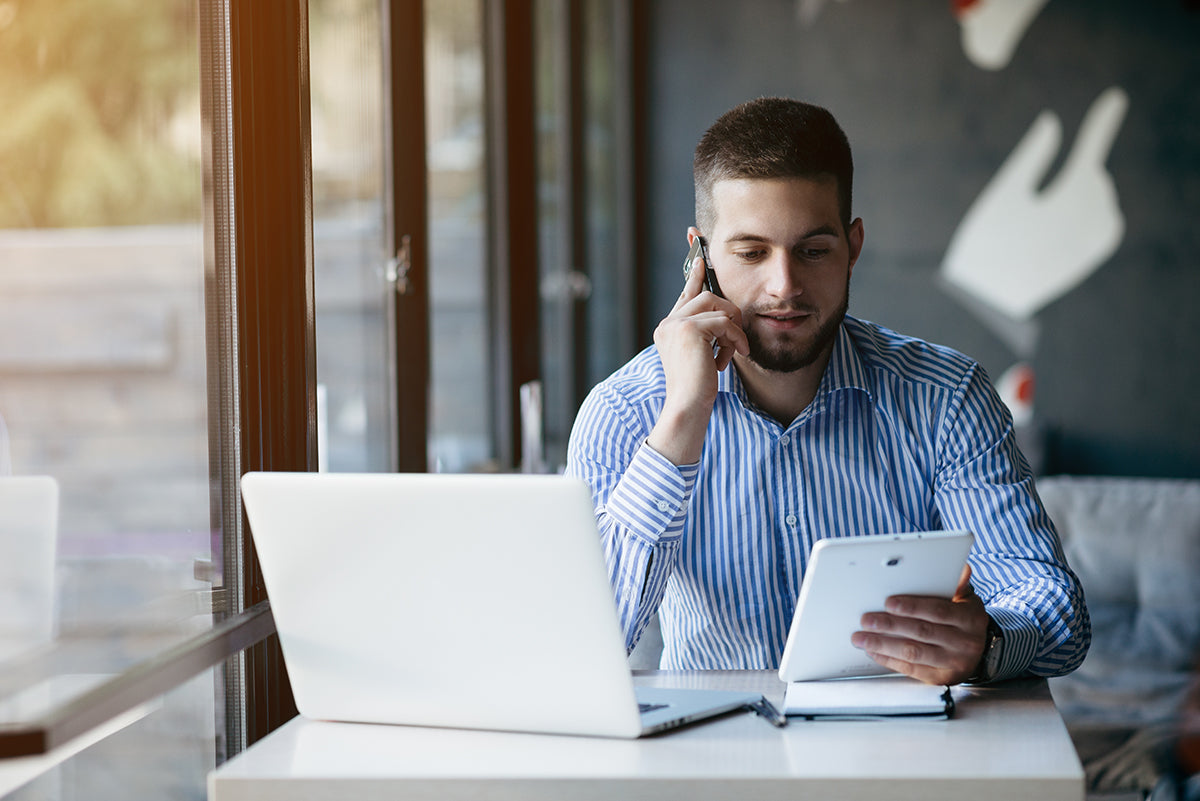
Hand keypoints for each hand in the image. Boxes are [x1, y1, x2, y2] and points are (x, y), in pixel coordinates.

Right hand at [646, 229, 747, 465]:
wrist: (689, 406)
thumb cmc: (700, 388)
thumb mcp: (705, 354)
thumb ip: (709, 332)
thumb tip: (727, 314)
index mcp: (669, 327)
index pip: (686, 292)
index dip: (695, 270)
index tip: (699, 248)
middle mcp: (668, 323)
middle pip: (709, 296)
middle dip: (729, 317)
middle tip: (736, 342)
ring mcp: (676, 324)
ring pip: (718, 306)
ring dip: (733, 330)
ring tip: (731, 353)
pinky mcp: (689, 329)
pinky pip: (723, 322)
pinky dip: (734, 339)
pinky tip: (731, 357)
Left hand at [851, 565, 989, 685]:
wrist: (980, 652)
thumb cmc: (964, 619)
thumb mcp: (967, 599)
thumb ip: (958, 584)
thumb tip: (960, 568)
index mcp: (969, 619)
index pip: (939, 611)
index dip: (913, 606)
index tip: (888, 603)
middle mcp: (964, 642)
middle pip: (922, 632)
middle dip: (890, 625)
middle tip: (866, 620)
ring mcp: (953, 662)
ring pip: (914, 653)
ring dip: (884, 645)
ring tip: (861, 638)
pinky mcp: (940, 678)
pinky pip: (911, 669)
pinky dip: (889, 660)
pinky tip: (874, 651)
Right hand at [940, 86, 1128, 320]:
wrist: (985, 299)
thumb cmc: (985, 244)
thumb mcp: (1001, 195)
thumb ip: (1032, 156)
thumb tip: (1053, 122)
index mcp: (1059, 205)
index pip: (1089, 153)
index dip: (1102, 123)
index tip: (1117, 96)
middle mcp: (1082, 226)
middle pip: (1095, 180)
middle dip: (1080, 171)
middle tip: (1051, 186)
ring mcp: (1087, 245)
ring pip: (1104, 202)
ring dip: (1089, 192)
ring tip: (1058, 200)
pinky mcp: (1087, 260)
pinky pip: (1107, 229)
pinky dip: (1099, 214)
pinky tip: (1077, 215)